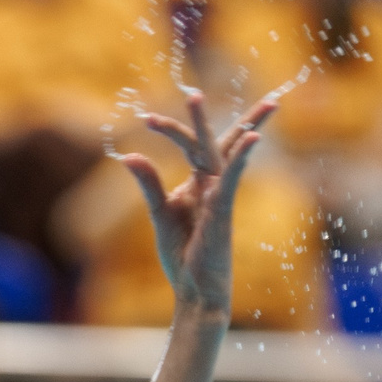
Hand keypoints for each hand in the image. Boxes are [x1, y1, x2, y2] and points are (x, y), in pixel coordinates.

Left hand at [119, 89, 279, 316]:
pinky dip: (242, 158)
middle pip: (215, 140)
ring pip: (222, 153)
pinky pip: (234, 178)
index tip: (146, 119)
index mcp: (197, 183)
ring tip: (209, 103)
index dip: (172, 129)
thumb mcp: (160, 214)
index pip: (191, 146)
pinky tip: (252, 140)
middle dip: (207, 117)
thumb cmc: (183, 255)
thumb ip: (149, 183)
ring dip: (225, 126)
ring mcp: (220, 195)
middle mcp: (212, 184)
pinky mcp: (224, 209)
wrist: (195, 290)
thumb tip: (128, 155)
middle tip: (194, 91)